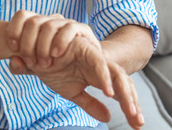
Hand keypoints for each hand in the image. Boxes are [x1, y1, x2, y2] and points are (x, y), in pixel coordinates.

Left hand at [7, 10, 99, 68]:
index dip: (14, 29)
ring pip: (49, 25)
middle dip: (28, 44)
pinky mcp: (83, 29)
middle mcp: (52, 21)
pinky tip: (56, 54)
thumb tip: (13, 61)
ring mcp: (67, 24)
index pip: (22, 16)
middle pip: (32, 21)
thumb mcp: (37, 70)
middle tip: (31, 62)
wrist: (88, 74)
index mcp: (39, 27)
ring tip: (44, 64)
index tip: (13, 48)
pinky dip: (60, 41)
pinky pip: (70, 28)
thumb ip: (23, 67)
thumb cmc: (61, 69)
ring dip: (43, 46)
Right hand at [9, 36, 143, 128]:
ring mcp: (95, 57)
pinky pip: (99, 63)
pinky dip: (104, 77)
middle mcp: (101, 66)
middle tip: (138, 122)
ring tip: (129, 110)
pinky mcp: (85, 48)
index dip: (131, 107)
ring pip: (117, 74)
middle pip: (124, 84)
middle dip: (133, 102)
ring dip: (124, 93)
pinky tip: (108, 92)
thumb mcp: (74, 92)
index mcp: (101, 77)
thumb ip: (91, 104)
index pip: (121, 92)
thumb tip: (107, 117)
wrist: (33, 54)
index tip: (137, 125)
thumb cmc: (53, 70)